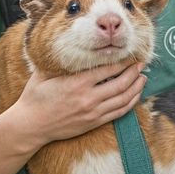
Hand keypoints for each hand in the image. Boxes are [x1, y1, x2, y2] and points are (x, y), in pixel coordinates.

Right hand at [10, 58, 147, 147]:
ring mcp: (93, 112)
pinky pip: (119, 112)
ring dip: (136, 87)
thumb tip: (65, 47)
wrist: (31, 126)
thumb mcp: (42, 74)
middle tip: (141, 64)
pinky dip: (130, 103)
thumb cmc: (34, 98)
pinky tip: (135, 95)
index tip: (129, 54)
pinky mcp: (94, 122)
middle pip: (121, 83)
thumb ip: (57, 63)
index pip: (108, 69)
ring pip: (123, 99)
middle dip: (134, 72)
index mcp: (77, 83)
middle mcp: (88, 98)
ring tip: (143, 78)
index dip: (122, 61)